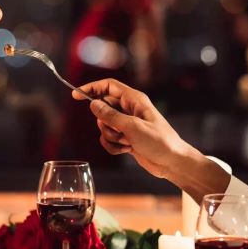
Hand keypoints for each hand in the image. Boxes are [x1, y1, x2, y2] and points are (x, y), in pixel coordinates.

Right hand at [72, 79, 191, 179]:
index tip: (76, 96)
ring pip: (104, 126)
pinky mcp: (127, 138)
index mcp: (134, 100)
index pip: (108, 86)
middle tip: (119, 131)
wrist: (172, 162)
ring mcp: (128, 124)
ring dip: (111, 137)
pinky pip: (109, 139)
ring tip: (127, 142)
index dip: (91, 88)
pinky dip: (114, 146)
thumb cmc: (159, 141)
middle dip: (105, 122)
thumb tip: (93, 104)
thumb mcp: (132, 127)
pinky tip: (127, 150)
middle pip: (103, 108)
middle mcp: (130, 109)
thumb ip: (110, 115)